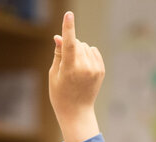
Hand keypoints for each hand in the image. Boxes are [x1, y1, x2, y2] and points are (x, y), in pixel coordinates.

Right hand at [49, 11, 104, 141]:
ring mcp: (95, 69)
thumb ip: (58, 53)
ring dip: (79, 50)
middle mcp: (85, 67)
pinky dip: (87, 54)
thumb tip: (60, 36)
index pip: (69, 43)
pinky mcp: (101, 70)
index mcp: (70, 69)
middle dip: (71, 46)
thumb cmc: (60, 94)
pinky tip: (83, 67)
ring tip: (74, 67)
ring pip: (85, 46)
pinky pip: (93, 51)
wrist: (76, 112)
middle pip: (77, 43)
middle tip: (66, 63)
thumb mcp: (54, 74)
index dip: (68, 28)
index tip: (68, 15)